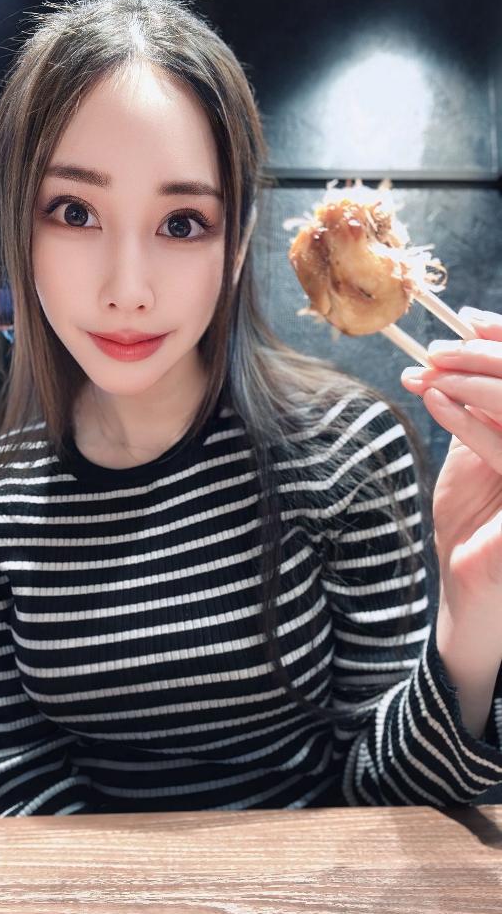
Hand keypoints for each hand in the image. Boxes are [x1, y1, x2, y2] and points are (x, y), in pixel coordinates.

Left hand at [401, 306, 501, 668]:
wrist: (470, 593)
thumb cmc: (475, 525)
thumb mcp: (476, 453)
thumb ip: (478, 406)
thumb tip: (459, 346)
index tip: (465, 320)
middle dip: (484, 355)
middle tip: (436, 349)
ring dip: (470, 379)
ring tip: (429, 371)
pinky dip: (465, 418)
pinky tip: (434, 402)